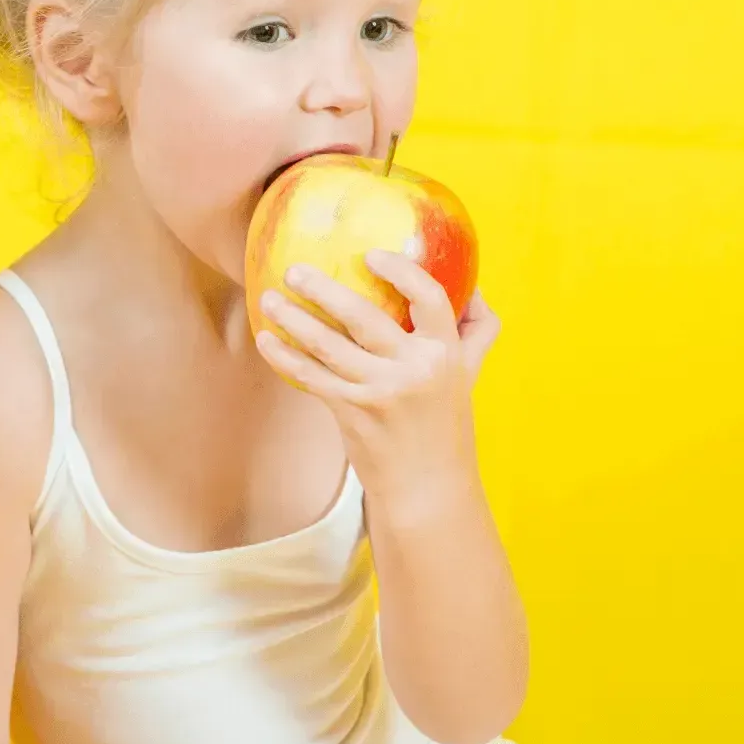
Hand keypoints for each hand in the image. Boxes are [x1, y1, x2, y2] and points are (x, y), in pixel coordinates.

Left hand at [255, 252, 500, 489]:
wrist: (427, 488)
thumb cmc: (445, 425)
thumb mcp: (468, 375)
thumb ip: (476, 330)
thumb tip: (475, 286)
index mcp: (444, 354)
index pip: (430, 298)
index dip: (401, 271)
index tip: (370, 255)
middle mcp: (413, 371)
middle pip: (364, 317)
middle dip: (323, 289)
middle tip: (295, 270)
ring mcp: (380, 393)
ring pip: (328, 346)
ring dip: (294, 319)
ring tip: (270, 299)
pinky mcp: (352, 414)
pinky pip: (311, 377)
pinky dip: (286, 357)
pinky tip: (267, 340)